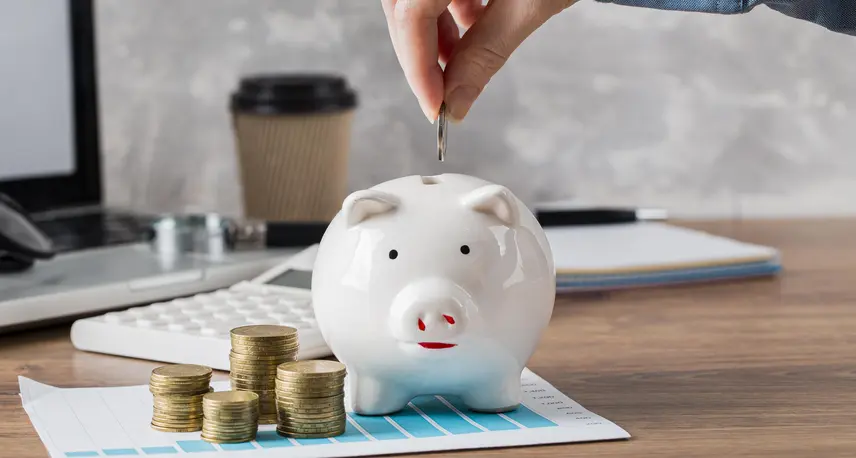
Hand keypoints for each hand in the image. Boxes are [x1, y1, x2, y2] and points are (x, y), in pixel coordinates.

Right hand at [381, 0, 574, 121]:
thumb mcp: (531, 3)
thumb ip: (485, 53)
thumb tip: (455, 103)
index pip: (409, 12)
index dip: (416, 64)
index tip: (434, 105)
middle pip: (404, 5)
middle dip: (421, 52)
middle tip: (443, 92)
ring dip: (434, 33)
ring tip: (462, 60)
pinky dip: (449, 9)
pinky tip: (472, 24)